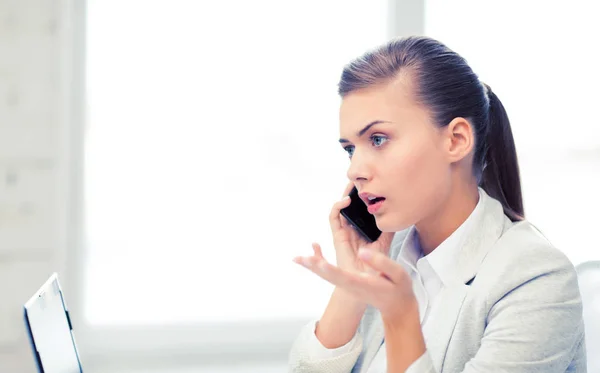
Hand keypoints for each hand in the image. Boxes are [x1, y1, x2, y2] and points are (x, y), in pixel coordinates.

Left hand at [294, 247, 416, 319]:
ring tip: (297, 258)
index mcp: (362, 283)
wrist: (395, 306)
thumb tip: (363, 251)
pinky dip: (319, 264)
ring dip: (312, 266)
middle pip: (328, 275)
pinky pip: (329, 273)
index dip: (330, 269)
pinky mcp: (346, 281)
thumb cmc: (398, 289)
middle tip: (299, 259)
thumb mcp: (398, 275)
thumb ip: (381, 263)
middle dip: (314, 267)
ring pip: (326, 275)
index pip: (343, 276)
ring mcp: (347, 284)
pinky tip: (312, 254)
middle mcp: (351, 285)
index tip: (318, 263)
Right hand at [326, 181, 394, 274]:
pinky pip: (333, 218)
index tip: (370, 181)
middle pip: (350, 204)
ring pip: (341, 207)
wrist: (368, 280)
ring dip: (344, 195)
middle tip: (359, 178)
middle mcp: (351, 227)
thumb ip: (388, 226)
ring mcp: (344, 230)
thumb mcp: (386, 239)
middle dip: (353, 190)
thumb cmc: (376, 263)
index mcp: (361, 227)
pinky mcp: (338, 235)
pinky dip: (337, 207)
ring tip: (352, 184)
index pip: (360, 206)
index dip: (362, 194)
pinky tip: (346, 201)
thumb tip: (397, 210)